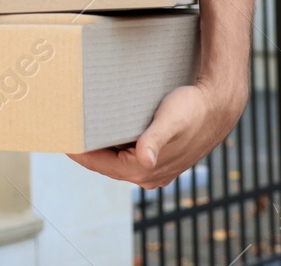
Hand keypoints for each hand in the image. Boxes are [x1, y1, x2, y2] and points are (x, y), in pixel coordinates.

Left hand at [66, 75, 247, 189]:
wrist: (219, 106)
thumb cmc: (193, 110)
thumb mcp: (170, 121)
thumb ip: (155, 141)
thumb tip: (145, 160)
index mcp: (143, 169)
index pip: (100, 165)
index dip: (79, 153)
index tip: (61, 140)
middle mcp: (148, 175)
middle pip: (106, 166)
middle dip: (86, 152)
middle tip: (66, 133)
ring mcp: (155, 169)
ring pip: (117, 162)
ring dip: (101, 150)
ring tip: (83, 132)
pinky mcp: (161, 159)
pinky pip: (129, 156)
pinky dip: (116, 147)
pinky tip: (110, 133)